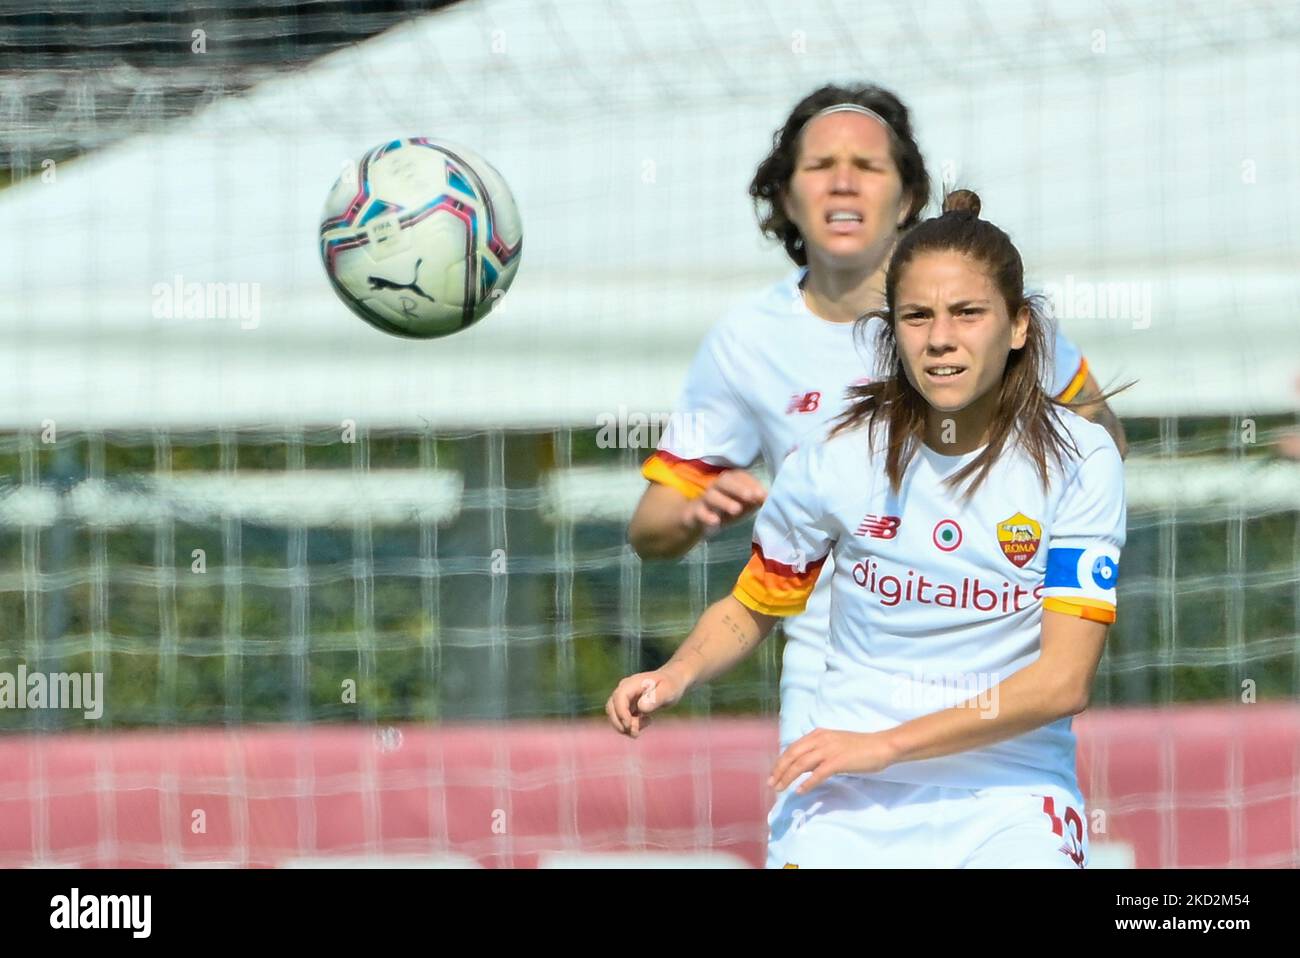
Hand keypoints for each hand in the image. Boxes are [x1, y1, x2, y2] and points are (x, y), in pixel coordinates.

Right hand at [605, 666, 689, 737]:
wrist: (672, 682)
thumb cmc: (671, 684)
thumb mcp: (668, 690)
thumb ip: (656, 698)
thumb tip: (641, 708)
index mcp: (632, 683)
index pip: (619, 697)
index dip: (621, 713)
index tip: (630, 725)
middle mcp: (625, 689)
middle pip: (611, 708)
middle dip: (619, 723)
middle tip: (636, 733)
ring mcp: (625, 698)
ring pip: (615, 715)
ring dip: (625, 727)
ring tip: (646, 723)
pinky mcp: (628, 706)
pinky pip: (622, 719)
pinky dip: (631, 726)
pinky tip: (648, 720)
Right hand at [682, 470, 766, 536]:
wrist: (698, 520)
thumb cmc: (726, 510)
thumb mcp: (743, 506)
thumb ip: (754, 501)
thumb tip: (767, 497)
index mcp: (729, 483)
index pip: (739, 476)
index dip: (751, 483)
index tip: (763, 494)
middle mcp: (716, 487)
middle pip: (724, 482)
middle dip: (738, 488)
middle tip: (751, 497)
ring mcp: (704, 500)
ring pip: (711, 496)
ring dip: (724, 501)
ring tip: (737, 510)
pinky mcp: (694, 513)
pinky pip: (699, 512)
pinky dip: (706, 516)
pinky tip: (716, 521)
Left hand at [768, 729, 897, 793]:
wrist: (881, 746)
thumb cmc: (859, 748)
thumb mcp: (833, 745)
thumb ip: (816, 752)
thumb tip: (800, 766)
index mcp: (817, 734)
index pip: (792, 748)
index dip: (780, 762)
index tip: (773, 775)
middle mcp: (820, 739)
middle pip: (792, 755)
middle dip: (779, 770)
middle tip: (771, 784)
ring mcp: (829, 749)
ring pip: (801, 764)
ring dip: (788, 777)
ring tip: (780, 789)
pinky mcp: (838, 761)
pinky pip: (818, 774)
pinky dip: (807, 783)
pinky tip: (800, 791)